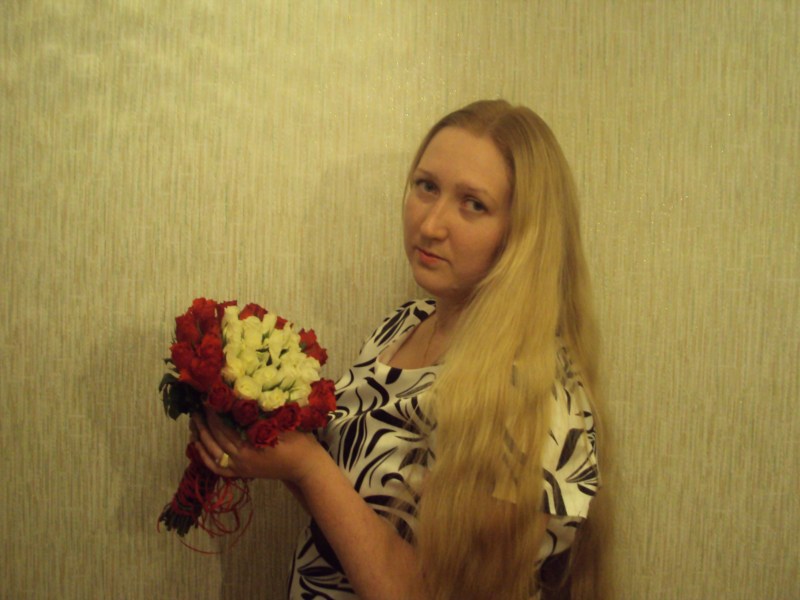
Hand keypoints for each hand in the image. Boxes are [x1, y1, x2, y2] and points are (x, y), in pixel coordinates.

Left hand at [190, 408, 329, 483]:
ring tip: (194, 420)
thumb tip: (242, 395)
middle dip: (203, 421)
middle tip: (196, 404)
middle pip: (214, 438)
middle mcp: (240, 459)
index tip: (207, 396)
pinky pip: (215, 466)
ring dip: (200, 435)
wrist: (305, 466)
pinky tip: (197, 443)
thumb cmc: (298, 441)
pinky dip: (203, 455)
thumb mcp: (283, 423)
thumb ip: (263, 414)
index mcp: (250, 447)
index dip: (214, 412)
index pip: (223, 427)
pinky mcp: (240, 473)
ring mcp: (239, 468)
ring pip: (211, 452)